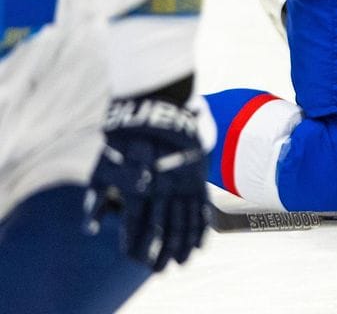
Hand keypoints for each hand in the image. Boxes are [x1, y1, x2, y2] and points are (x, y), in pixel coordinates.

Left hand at [84, 96, 208, 270]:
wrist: (155, 110)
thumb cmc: (123, 139)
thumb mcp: (102, 167)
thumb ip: (95, 201)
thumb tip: (91, 230)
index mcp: (138, 188)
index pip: (137, 226)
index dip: (135, 245)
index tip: (133, 259)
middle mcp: (163, 189)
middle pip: (163, 229)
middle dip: (160, 252)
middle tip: (158, 269)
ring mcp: (184, 183)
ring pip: (186, 222)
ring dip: (183, 245)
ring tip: (180, 263)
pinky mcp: (198, 176)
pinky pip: (203, 208)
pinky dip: (202, 228)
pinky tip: (199, 243)